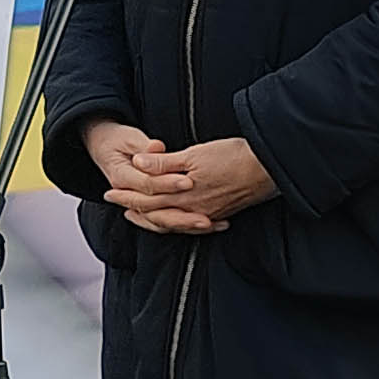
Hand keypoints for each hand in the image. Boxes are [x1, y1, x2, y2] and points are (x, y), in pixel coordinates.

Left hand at [89, 122, 273, 234]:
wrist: (269, 168)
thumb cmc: (233, 157)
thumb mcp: (195, 154)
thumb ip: (164, 163)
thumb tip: (137, 163)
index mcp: (181, 195)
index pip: (145, 198)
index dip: (126, 195)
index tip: (109, 193)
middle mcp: (192, 210)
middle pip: (156, 213)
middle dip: (135, 208)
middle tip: (118, 205)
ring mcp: (207, 214)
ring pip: (173, 222)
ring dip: (155, 218)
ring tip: (142, 215)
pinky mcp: (221, 214)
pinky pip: (192, 224)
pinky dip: (179, 223)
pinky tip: (179, 221)